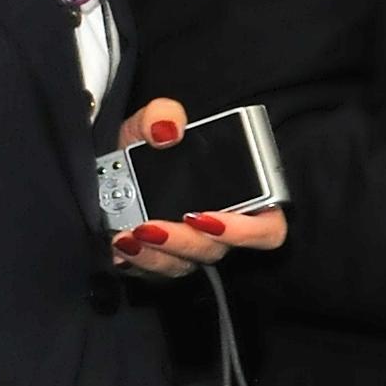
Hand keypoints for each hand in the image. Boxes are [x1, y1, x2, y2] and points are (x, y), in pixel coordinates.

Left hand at [103, 97, 287, 276]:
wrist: (118, 163)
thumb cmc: (152, 143)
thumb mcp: (154, 120)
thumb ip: (164, 114)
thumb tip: (166, 130)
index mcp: (241, 196)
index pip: (267, 227)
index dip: (247, 231)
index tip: (208, 218)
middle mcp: (218, 230)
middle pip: (217, 251)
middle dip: (185, 242)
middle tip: (153, 226)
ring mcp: (188, 249)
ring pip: (182, 265)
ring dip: (155, 254)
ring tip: (130, 233)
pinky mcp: (158, 260)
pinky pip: (151, 271)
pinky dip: (134, 260)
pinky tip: (119, 245)